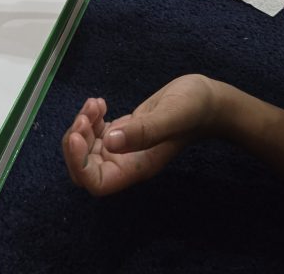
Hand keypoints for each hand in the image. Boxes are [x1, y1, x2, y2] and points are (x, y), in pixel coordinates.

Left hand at [62, 74, 218, 196]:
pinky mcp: (123, 132)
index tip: (77, 138)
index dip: (79, 165)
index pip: (96, 183)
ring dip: (82, 126)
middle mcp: (127, 162)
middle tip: (85, 115)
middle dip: (76, 143)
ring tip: (96, 104)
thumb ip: (143, 131)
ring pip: (86, 149)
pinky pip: (95, 134)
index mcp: (137, 167)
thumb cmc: (194, 108)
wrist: (207, 100)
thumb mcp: (171, 116)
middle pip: (84, 168)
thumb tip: (110, 142)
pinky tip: (100, 103)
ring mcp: (124, 148)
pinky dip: (90, 118)